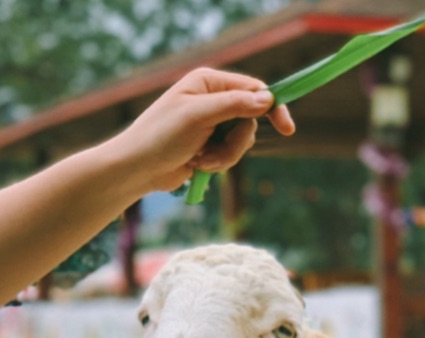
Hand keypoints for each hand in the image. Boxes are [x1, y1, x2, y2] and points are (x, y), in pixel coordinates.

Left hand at [104, 68, 296, 197]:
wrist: (137, 169)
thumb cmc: (161, 136)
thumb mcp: (199, 116)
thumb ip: (234, 105)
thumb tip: (268, 98)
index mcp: (209, 82)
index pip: (253, 89)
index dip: (272, 107)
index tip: (287, 128)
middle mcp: (212, 99)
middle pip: (251, 119)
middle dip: (237, 142)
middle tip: (216, 152)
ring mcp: (212, 123)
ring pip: (242, 141)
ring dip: (226, 156)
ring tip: (201, 160)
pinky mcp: (209, 145)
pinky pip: (230, 155)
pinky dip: (217, 164)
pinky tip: (196, 165)